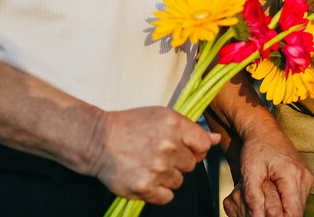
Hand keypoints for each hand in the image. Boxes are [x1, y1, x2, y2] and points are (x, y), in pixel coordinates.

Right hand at [86, 106, 219, 204]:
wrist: (98, 140)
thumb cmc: (131, 126)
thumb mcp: (162, 116)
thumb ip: (191, 129)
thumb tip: (215, 139)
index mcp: (174, 125)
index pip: (203, 145)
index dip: (195, 148)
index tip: (184, 148)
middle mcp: (168, 146)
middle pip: (192, 164)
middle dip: (179, 161)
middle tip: (159, 155)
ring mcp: (157, 168)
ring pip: (179, 181)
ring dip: (167, 176)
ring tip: (149, 164)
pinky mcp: (145, 187)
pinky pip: (167, 197)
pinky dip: (159, 191)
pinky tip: (147, 178)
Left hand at [221, 130, 313, 216]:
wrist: (264, 130)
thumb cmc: (256, 147)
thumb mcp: (249, 172)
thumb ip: (253, 197)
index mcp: (292, 175)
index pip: (294, 213)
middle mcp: (305, 177)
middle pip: (298, 212)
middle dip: (280, 216)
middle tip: (263, 210)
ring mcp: (307, 177)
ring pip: (298, 207)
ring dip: (284, 210)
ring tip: (267, 203)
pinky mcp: (305, 178)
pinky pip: (298, 199)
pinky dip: (286, 202)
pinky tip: (273, 196)